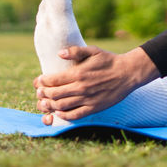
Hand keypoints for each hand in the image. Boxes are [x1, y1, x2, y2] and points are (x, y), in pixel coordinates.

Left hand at [33, 46, 158, 122]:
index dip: (42, 81)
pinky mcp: (94, 108)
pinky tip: (59, 112)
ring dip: (50, 106)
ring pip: (62, 106)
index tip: (38, 81)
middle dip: (43, 94)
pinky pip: (75, 115)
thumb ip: (75, 51)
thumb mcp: (93, 50)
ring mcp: (87, 99)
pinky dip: (64, 115)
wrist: (128, 73)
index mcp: (79, 73)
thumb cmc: (109, 60)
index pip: (53, 79)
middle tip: (39, 93)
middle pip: (54, 94)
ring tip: (45, 104)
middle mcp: (81, 87)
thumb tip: (59, 53)